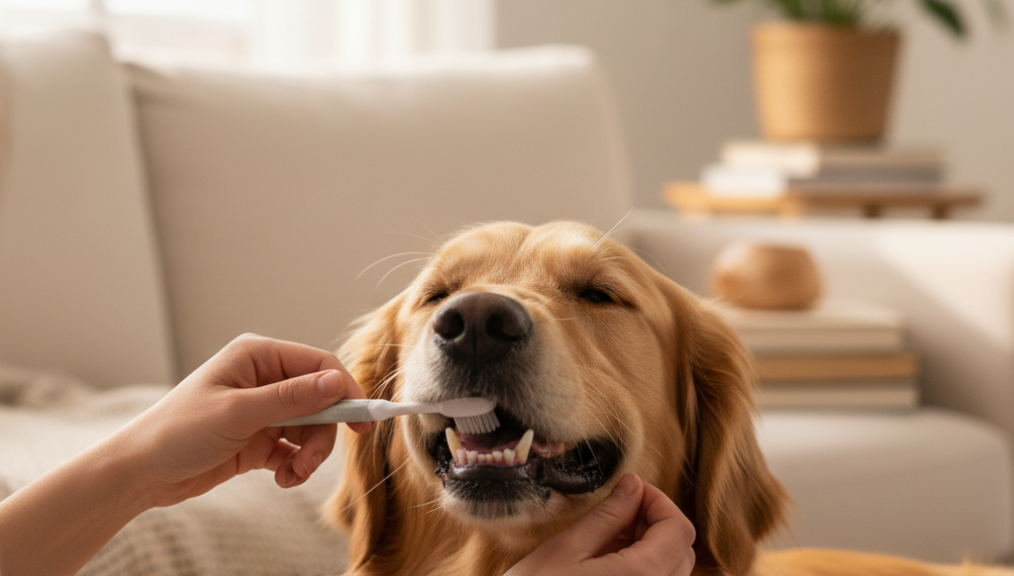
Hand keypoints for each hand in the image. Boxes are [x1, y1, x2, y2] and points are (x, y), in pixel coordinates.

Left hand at [118, 333, 368, 507]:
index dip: (344, 391)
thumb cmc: (177, 432)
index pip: (318, 366)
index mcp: (258, 357)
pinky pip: (295, 450)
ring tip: (294, 475)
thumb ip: (292, 398)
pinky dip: (296, 466)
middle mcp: (264, 380)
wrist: (139, 474)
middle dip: (323, 433)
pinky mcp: (259, 440)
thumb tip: (338, 382)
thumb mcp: (239, 413)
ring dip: (310, 455)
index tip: (361, 421)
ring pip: (311, 429)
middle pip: (320, 401)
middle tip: (315, 461)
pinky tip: (284, 479)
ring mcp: (262, 411)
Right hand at [506, 473, 695, 575]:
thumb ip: (607, 516)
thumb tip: (632, 485)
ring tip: (609, 536)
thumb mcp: (566, 549)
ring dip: (650, 546)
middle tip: (620, 509)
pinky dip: (641, 568)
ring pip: (671, 571)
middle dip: (656, 522)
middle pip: (681, 550)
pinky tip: (607, 562)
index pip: (679, 528)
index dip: (658, 500)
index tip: (631, 489)